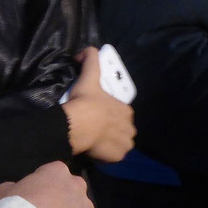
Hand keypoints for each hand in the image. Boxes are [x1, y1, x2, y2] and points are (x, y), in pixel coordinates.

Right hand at [0, 160, 98, 207]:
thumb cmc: (16, 206)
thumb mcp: (6, 189)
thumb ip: (15, 186)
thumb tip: (15, 189)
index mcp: (57, 170)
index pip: (54, 173)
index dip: (46, 184)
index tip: (37, 196)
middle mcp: (77, 184)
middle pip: (72, 188)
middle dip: (64, 197)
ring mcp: (87, 205)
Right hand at [62, 46, 135, 160]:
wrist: (77, 126)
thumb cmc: (85, 102)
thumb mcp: (88, 77)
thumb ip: (91, 59)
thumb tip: (88, 50)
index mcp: (125, 110)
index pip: (119, 112)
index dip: (106, 113)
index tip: (93, 114)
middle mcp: (130, 127)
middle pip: (120, 128)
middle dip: (110, 129)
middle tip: (92, 128)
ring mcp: (125, 143)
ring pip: (118, 142)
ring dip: (109, 142)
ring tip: (93, 140)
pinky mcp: (118, 156)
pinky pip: (113, 156)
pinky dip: (106, 154)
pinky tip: (95, 149)